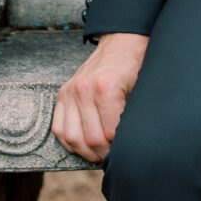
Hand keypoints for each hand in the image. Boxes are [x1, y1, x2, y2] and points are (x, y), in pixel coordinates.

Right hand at [52, 33, 147, 161]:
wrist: (121, 41)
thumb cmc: (135, 65)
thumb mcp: (141, 88)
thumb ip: (132, 115)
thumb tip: (128, 144)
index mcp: (106, 87)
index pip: (108, 134)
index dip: (117, 148)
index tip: (124, 151)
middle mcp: (84, 89)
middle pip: (89, 138)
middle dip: (102, 154)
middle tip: (112, 158)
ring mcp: (70, 91)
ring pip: (71, 137)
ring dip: (85, 152)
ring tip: (98, 155)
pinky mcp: (62, 93)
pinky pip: (58, 127)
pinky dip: (69, 142)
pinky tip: (83, 145)